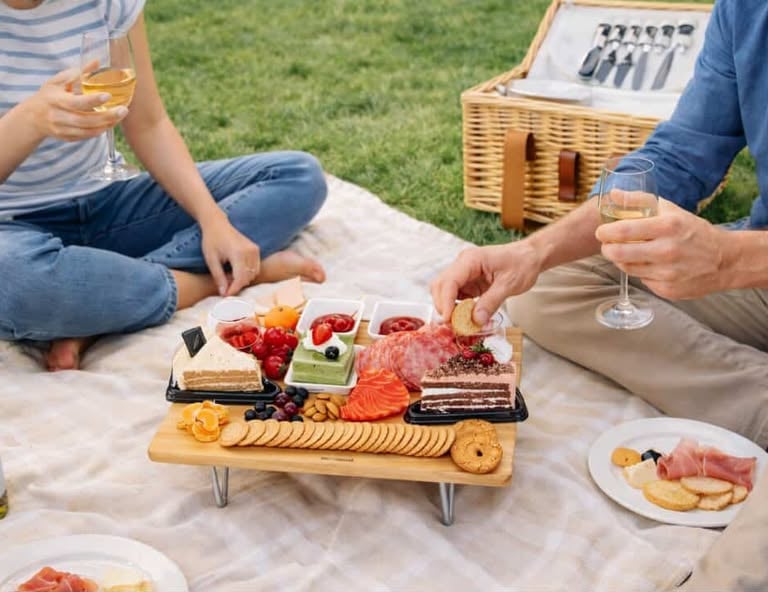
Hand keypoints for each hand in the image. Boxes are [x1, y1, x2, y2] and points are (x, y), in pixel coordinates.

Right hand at [24, 66, 127, 141]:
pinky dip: (100, 131)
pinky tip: (110, 123)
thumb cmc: (49, 95)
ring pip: (88, 131)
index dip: (92, 100)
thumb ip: (79, 73)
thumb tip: (97, 61)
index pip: (76, 102)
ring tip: (120, 116)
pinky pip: (86, 137)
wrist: (33, 117)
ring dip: (107, 125)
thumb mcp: (58, 81)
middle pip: (85, 120)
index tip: (108, 96)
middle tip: (124, 110)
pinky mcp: (67, 138)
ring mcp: (62, 129)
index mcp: (56, 100)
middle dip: (107, 116)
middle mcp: (58, 117)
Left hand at [200, 214, 261, 295]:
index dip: (234, 289)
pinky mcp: (256, 250)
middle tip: (225, 287)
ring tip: (229, 278)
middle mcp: (250, 252)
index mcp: (238, 254)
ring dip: (243, 279)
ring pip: (253, 274)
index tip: (226, 296)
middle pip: (248, 277)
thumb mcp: (211, 260)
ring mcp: (255, 250)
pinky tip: (236, 271)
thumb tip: (224, 293)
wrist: (217, 224)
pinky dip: (247, 273)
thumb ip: (219, 278)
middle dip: (237, 285)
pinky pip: (255, 268)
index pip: (240, 278)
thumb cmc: (212, 240)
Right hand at [430, 241, 541, 324]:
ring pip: (444, 291)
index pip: (449, 281)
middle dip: (443, 305)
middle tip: (453, 324)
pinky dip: (457, 308)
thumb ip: (491, 302)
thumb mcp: (509, 284)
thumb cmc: (522, 264)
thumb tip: (475, 321)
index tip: (448, 320)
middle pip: (440, 285)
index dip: (445, 301)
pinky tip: (465, 317)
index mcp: (471, 260)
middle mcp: (463, 264)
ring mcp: (464, 273)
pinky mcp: (468, 282)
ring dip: (448, 307)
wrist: (530, 257)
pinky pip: (455, 296)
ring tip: (460, 323)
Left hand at [595, 199, 728, 298]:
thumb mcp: (670, 210)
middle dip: (607, 249)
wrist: (725, 260)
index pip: (623, 231)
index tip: (601, 232)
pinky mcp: (667, 290)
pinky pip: (642, 280)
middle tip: (607, 245)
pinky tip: (648, 264)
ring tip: (627, 252)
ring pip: (627, 268)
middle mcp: (667, 251)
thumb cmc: (692, 231)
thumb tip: (614, 194)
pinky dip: (640, 272)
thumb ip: (640, 201)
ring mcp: (667, 273)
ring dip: (621, 260)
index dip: (605, 233)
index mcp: (667, 227)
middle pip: (619, 254)